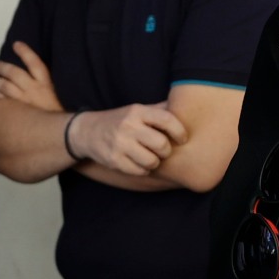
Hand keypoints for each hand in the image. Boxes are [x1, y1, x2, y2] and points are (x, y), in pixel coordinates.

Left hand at [0, 41, 64, 110]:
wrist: (62, 134)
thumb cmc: (61, 115)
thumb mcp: (59, 96)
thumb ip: (48, 86)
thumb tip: (36, 77)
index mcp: (47, 84)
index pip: (35, 63)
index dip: (25, 52)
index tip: (17, 44)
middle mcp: (33, 90)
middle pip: (13, 72)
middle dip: (1, 66)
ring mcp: (23, 102)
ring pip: (3, 85)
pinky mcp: (16, 112)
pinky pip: (0, 101)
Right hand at [70, 102, 187, 173]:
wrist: (87, 131)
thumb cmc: (123, 121)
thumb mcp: (139, 109)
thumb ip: (161, 109)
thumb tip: (190, 106)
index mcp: (138, 111)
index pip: (167, 120)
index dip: (180, 131)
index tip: (182, 139)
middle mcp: (128, 126)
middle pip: (161, 144)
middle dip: (167, 151)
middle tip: (164, 150)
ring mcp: (119, 144)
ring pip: (152, 161)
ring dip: (156, 162)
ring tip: (152, 157)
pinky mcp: (113, 160)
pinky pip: (139, 171)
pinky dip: (144, 170)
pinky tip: (140, 163)